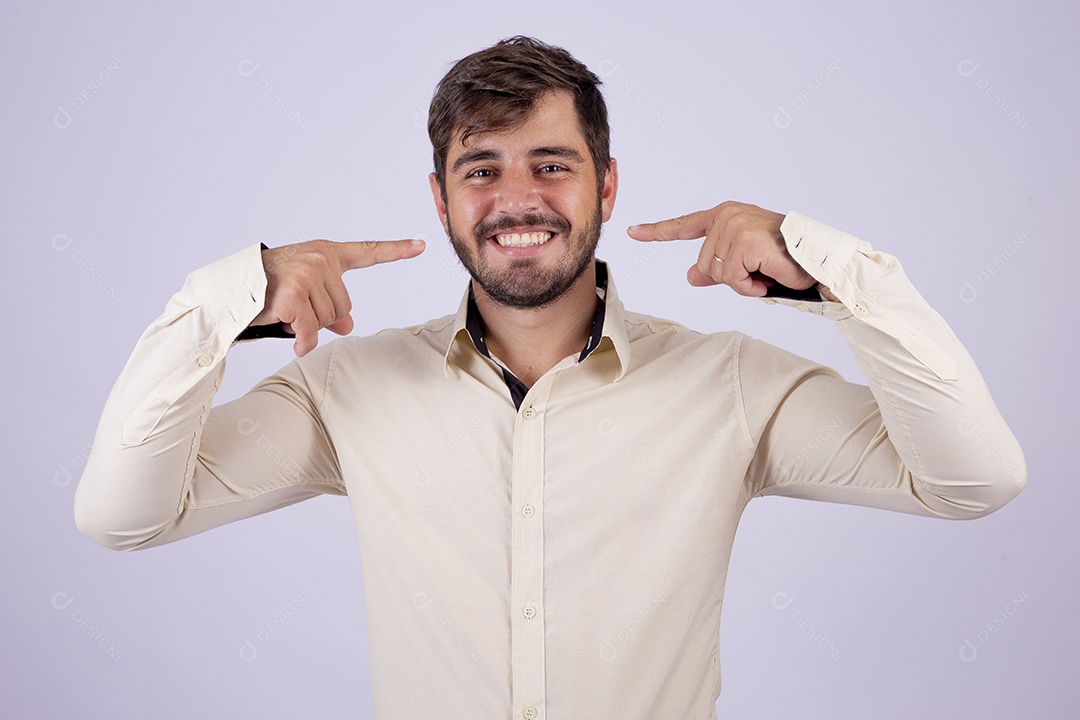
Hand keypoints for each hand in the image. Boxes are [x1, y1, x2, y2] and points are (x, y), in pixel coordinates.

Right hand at [250, 238, 424, 355]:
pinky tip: (293, 339)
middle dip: (320, 316)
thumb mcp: (304, 293)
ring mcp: (308, 275)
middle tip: (294, 309)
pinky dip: (301, 341)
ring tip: (283, 312)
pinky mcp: (294, 295)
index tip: (421, 245)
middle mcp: (321, 259)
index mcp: (326, 253)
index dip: (397, 250)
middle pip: (344, 307)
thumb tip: (348, 324)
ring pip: (329, 320)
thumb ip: (330, 307)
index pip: (368, 252)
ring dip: (307, 325)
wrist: (228, 291)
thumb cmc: (265, 290)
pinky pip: (310, 331)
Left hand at [628, 201, 817, 297]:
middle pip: (704, 265)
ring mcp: (735, 227)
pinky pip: (734, 280)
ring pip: (718, 275)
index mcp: (726, 216)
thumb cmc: (789, 258)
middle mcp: (727, 216)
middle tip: (761, 271)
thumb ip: (717, 268)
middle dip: (733, 278)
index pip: (685, 225)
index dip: (657, 231)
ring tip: (769, 271)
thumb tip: (689, 276)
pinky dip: (753, 286)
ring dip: (745, 283)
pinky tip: (771, 275)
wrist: (822, 259)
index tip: (632, 232)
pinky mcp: (746, 242)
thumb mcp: (746, 264)